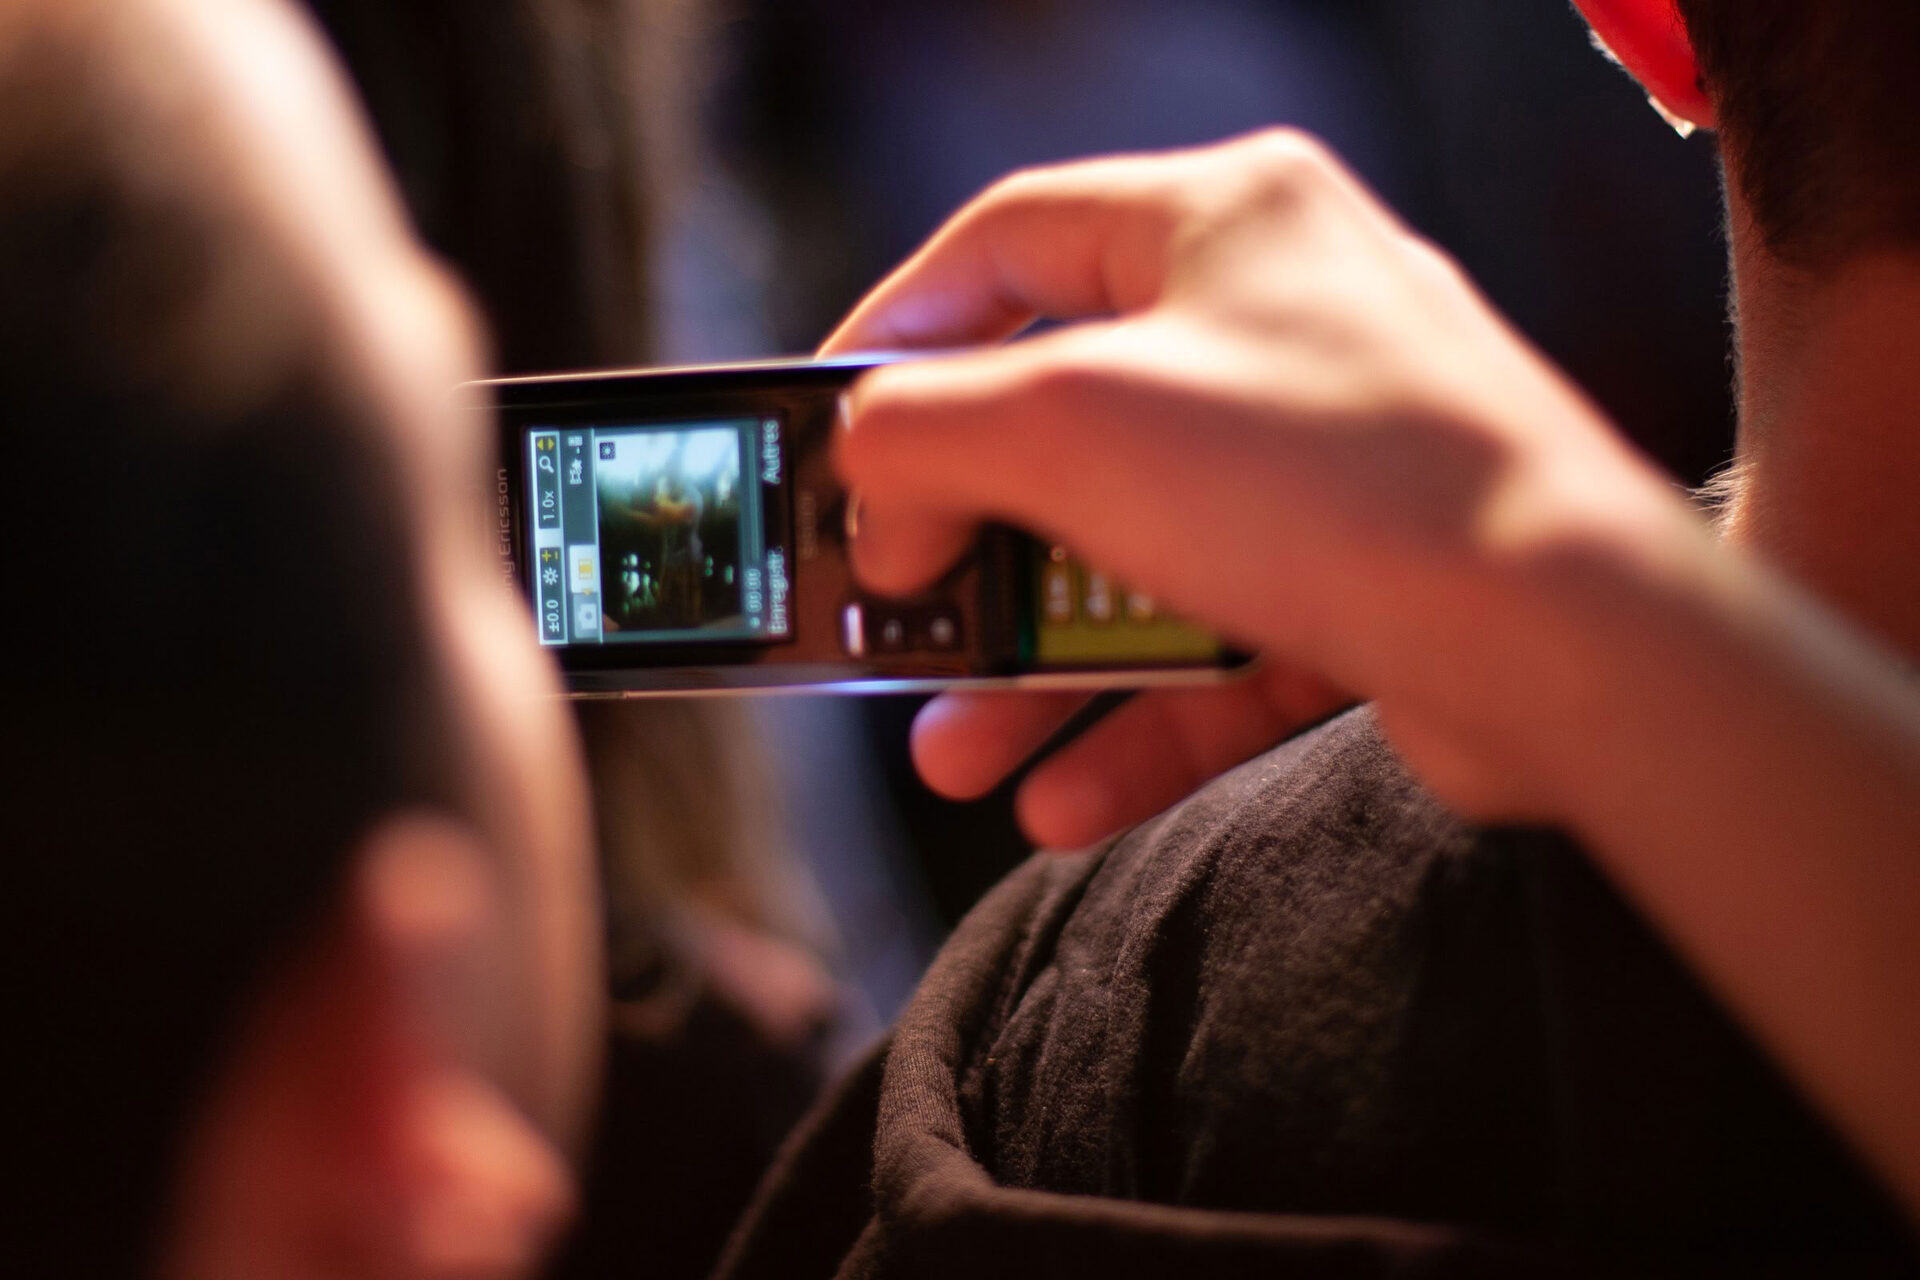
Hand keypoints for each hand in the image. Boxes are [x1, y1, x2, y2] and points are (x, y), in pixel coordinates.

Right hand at [821, 129, 1700, 840]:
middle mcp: (1278, 327)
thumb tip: (869, 478)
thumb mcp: (1069, 423)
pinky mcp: (1365, 582)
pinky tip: (1060, 801)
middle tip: (894, 619)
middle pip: (1063, 430)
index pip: (1008, 243)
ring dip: (1034, 668)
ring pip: (1133, 564)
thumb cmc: (1332, 479)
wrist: (1564, 638)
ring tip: (955, 752)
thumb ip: (923, 432)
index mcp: (1220, 221)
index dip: (898, 332)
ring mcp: (1325, 463)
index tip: (827, 426)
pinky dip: (1136, 723)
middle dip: (966, 552)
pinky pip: (1216, 650)